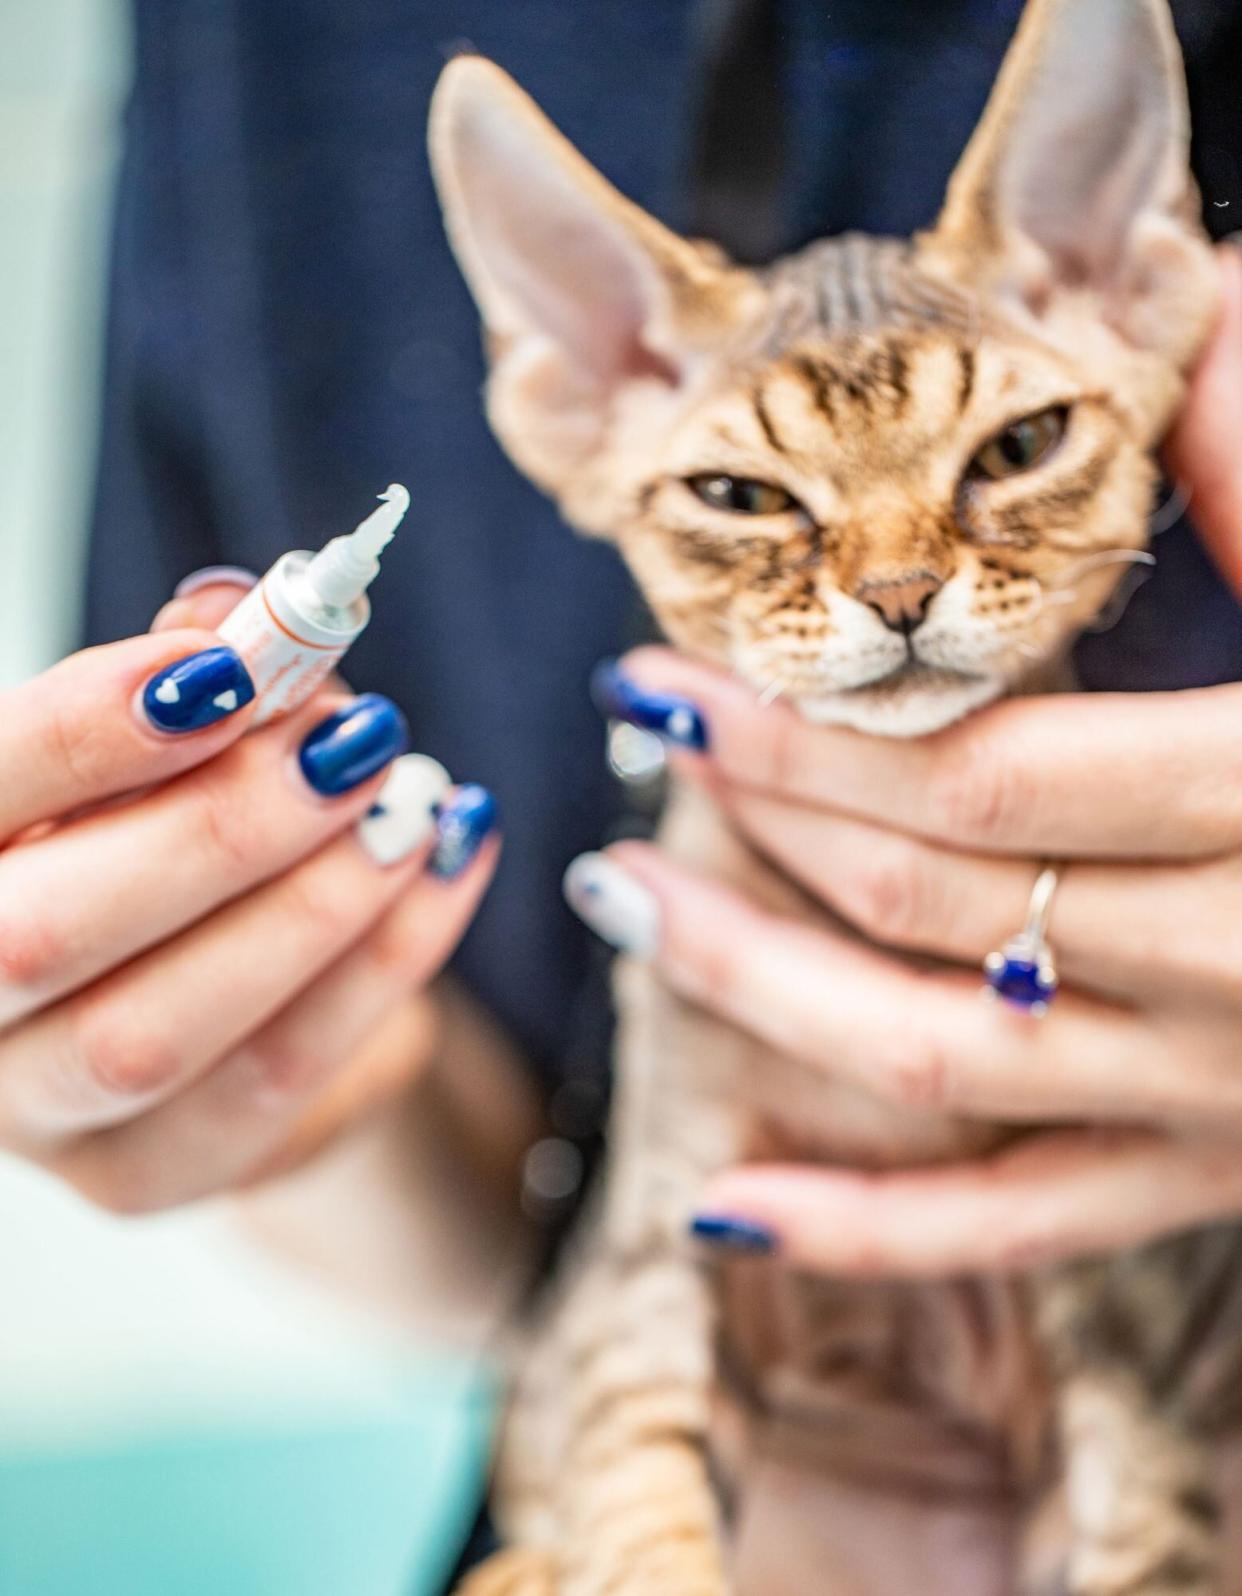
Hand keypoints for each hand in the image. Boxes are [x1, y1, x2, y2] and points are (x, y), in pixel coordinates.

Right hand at [0, 575, 497, 1211]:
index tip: (226, 666)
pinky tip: (447, 873)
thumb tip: (245, 612)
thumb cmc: (172, 834)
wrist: (223, 991)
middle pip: (44, 935)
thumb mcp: (174, 742)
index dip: (86, 732)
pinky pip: (270, 1082)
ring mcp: (37, 1113)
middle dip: (218, 829)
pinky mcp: (142, 1175)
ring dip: (311, 907)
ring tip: (413, 810)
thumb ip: (196, 675)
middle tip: (357, 746)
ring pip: (156, 1031)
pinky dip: (378, 968)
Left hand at [567, 247, 1241, 1277]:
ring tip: (625, 902)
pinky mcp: (1215, 1174)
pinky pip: (1020, 1226)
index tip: (672, 671)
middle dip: (761, 814)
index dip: (809, 731)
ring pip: (936, 1062)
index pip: (983, 779)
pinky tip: (728, 1212)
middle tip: (644, 734)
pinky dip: (870, 1232)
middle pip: (931, 902)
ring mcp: (1227, 1097)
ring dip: (755, 989)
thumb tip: (1185, 309)